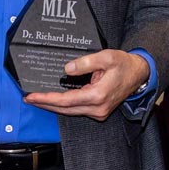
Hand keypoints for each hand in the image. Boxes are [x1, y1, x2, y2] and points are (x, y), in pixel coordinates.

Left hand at [24, 49, 150, 121]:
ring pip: (70, 111)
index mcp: (98, 95)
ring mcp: (99, 112)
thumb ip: (86, 62)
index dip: (47, 98)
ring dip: (53, 106)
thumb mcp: (106, 57)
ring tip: (37, 99)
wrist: (139, 74)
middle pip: (65, 109)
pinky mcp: (99, 112)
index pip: (66, 100)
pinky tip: (54, 100)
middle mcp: (97, 108)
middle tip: (29, 98)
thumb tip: (67, 69)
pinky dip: (63, 105)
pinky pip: (76, 110)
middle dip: (45, 104)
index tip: (32, 96)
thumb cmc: (124, 65)